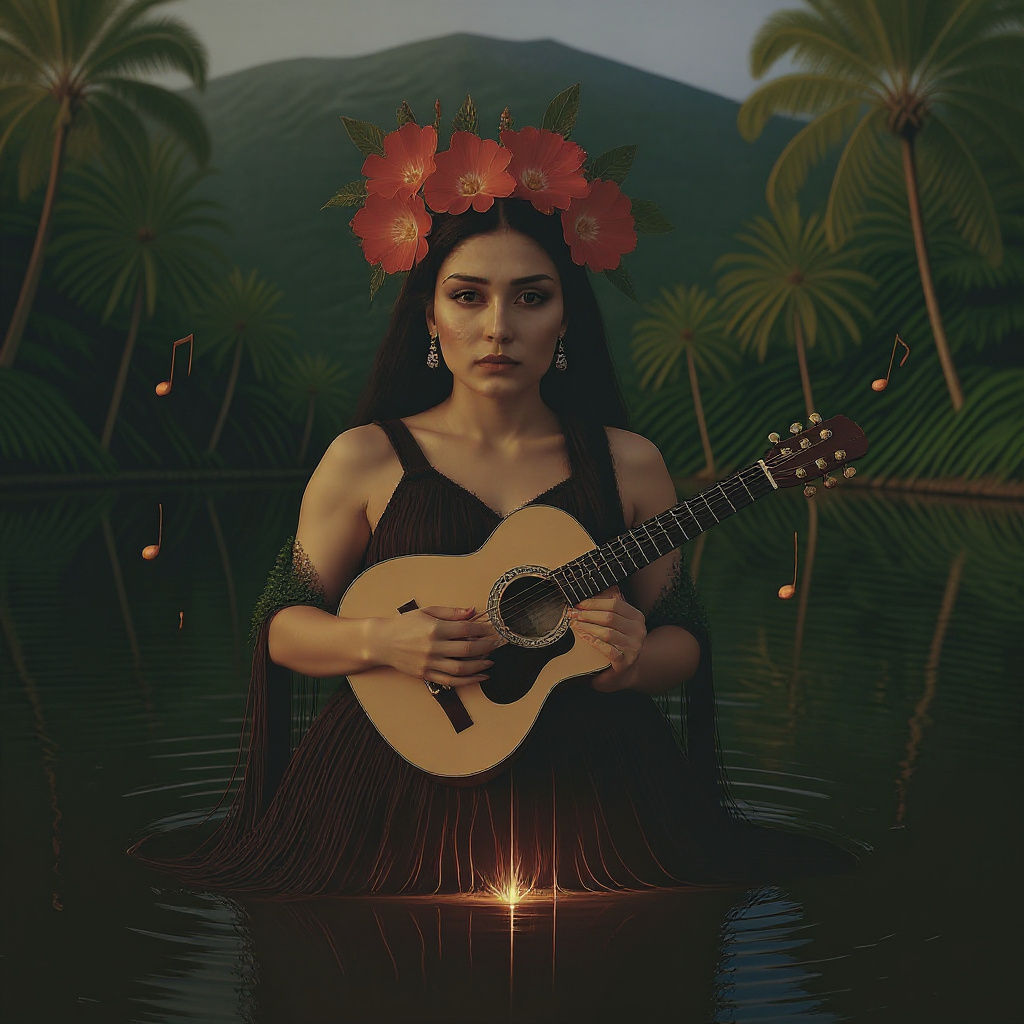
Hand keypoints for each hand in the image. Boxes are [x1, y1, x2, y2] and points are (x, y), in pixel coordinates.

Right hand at [373, 605, 501, 687]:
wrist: (382, 642)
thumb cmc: (404, 624)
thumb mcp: (427, 612)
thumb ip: (451, 612)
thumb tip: (472, 611)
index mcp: (435, 629)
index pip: (466, 630)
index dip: (482, 630)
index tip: (491, 630)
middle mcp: (433, 647)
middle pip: (467, 650)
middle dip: (486, 648)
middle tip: (495, 645)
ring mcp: (429, 663)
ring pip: (461, 669)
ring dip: (480, 666)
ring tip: (490, 662)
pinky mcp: (426, 674)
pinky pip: (451, 681)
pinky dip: (468, 681)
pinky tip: (480, 677)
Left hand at [568, 585, 646, 691]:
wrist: (625, 672)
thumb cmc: (617, 644)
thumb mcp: (617, 623)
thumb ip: (608, 609)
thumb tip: (589, 594)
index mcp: (636, 617)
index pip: (615, 604)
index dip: (594, 602)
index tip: (578, 603)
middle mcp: (638, 631)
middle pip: (610, 617)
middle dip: (588, 614)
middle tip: (572, 614)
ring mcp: (633, 647)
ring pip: (608, 633)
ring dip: (588, 627)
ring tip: (574, 625)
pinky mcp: (625, 662)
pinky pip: (608, 650)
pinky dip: (594, 642)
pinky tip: (583, 637)